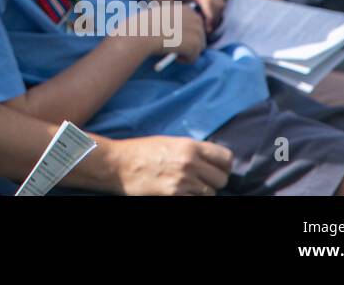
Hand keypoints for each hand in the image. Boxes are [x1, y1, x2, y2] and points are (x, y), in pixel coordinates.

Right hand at [107, 136, 232, 195]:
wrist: (117, 164)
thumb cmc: (141, 150)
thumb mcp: (169, 142)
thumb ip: (192, 150)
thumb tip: (211, 160)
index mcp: (190, 146)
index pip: (226, 158)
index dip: (223, 165)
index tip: (217, 168)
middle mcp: (190, 163)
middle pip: (222, 179)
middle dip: (214, 181)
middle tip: (201, 181)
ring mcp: (183, 181)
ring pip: (211, 193)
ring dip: (202, 192)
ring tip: (188, 187)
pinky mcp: (174, 196)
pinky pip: (196, 201)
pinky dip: (191, 198)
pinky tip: (181, 193)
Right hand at [139, 3, 204, 62]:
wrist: (144, 33)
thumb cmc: (145, 25)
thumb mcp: (160, 15)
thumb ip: (173, 20)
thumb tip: (179, 32)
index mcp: (187, 9)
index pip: (193, 25)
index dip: (183, 33)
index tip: (173, 37)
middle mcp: (196, 18)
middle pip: (199, 37)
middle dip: (188, 44)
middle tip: (174, 47)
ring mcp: (197, 31)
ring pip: (198, 49)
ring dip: (185, 53)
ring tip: (171, 50)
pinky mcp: (196, 44)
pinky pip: (193, 58)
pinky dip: (183, 60)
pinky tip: (172, 53)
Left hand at [140, 0, 222, 31]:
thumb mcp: (166, 7)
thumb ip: (179, 19)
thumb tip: (192, 35)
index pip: (209, 3)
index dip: (211, 18)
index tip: (206, 31)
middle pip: (219, 4)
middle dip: (215, 19)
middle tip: (206, 32)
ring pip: (220, 1)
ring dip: (216, 15)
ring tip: (204, 26)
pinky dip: (214, 9)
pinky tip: (202, 18)